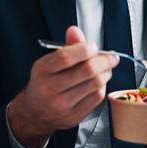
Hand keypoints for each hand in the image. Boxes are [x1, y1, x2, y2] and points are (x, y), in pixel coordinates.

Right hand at [8, 25, 118, 147]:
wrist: (35, 112)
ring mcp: (62, 105)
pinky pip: (96, 98)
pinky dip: (102, 86)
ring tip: (106, 68)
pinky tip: (100, 82)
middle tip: (111, 57)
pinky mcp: (74, 116)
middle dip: (104, 61)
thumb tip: (75, 31)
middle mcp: (49, 89)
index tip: (94, 47)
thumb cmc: (45, 82)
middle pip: (86, 71)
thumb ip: (66, 46)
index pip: (66, 58)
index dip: (84, 49)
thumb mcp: (50, 62)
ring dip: (106, 73)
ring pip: (95, 84)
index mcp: (42, 70)